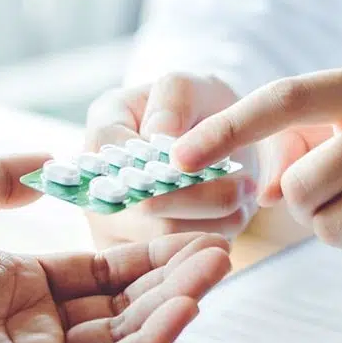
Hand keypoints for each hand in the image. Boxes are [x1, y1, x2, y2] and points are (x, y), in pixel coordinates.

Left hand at [0, 155, 231, 342]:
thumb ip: (3, 176)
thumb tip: (51, 160)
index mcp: (14, 280)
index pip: (100, 271)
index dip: (146, 254)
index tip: (188, 231)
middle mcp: (29, 323)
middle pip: (121, 304)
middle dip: (172, 278)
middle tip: (220, 251)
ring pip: (121, 337)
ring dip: (172, 305)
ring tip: (215, 269)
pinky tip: (183, 309)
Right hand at [85, 73, 258, 246]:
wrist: (213, 142)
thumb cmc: (197, 108)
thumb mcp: (190, 84)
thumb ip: (174, 97)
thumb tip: (160, 135)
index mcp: (102, 133)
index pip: (116, 153)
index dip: (161, 160)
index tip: (203, 155)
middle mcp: (98, 185)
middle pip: (143, 206)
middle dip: (200, 195)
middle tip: (244, 184)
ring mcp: (116, 226)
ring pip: (166, 237)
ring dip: (214, 218)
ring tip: (243, 196)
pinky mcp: (142, 255)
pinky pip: (179, 257)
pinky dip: (214, 237)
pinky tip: (233, 216)